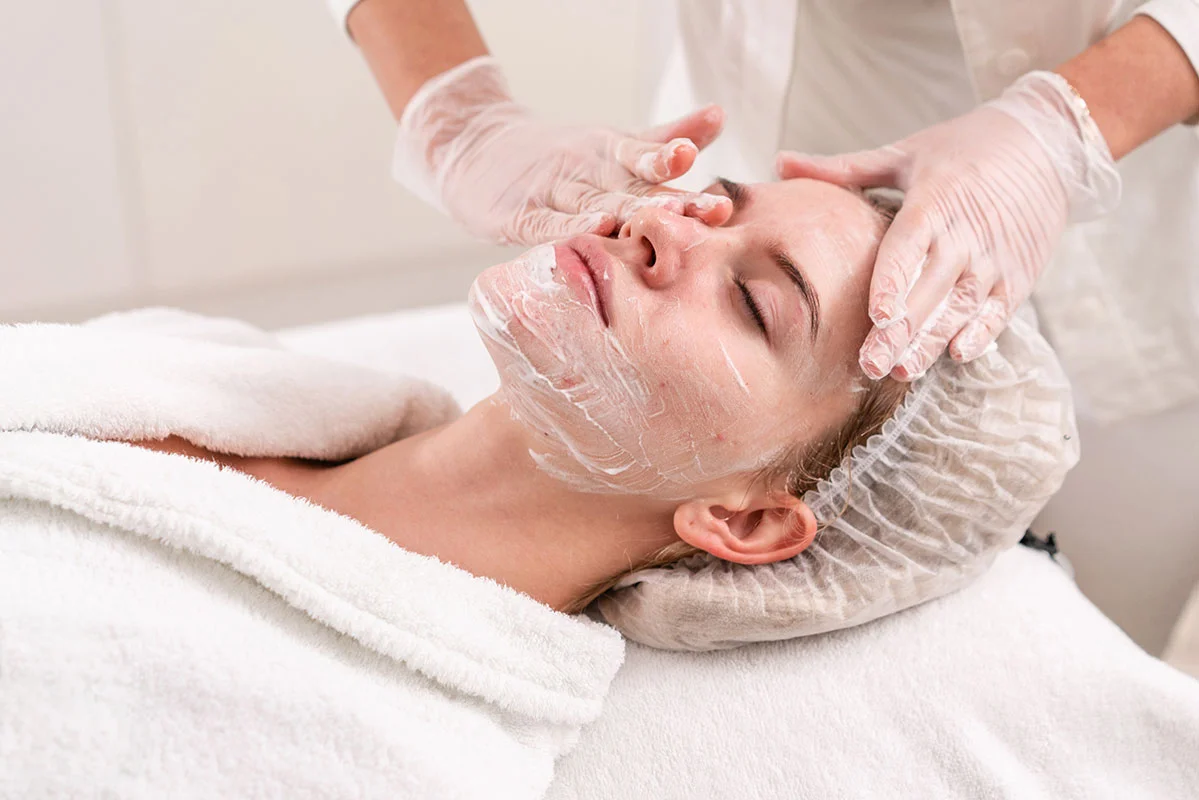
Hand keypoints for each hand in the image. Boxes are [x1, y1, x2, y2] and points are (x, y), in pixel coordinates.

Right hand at [394, 56, 732, 245]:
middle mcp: (587, 172)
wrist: (475, 150)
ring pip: (594, 204)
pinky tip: (594, 231)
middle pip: (633, 187)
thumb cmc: (559, 157)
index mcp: (612, 157)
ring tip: (660, 219)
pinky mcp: (519, 216)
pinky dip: (568, 228)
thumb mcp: (612, 143)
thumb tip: (718, 115)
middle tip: (709, 209)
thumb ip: (663, 137)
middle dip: (672, 199)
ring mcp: (553, 192)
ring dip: (627, 213)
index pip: (649, 160)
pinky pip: (546, 224)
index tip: (706, 170)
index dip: (675, 163)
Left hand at [777, 71, 1119, 379]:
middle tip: (870, 364)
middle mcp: (967, 232)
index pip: (910, 245)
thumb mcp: (903, 152)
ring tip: (902, 370)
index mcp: (935, 199)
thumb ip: (843, 169)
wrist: (1045, 142)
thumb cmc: (963, 148)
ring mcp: (995, 256)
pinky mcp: (1019, 273)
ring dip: (933, 340)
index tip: (876, 314)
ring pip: (961, 306)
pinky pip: (1000, 310)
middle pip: (930, 288)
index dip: (894, 281)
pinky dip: (982, 332)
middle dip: (901, 330)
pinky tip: (958, 354)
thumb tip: (779, 163)